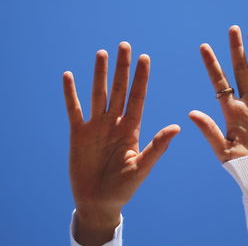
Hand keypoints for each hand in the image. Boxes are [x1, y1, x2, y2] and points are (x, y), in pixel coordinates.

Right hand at [63, 42, 179, 244]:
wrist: (99, 202)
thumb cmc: (123, 188)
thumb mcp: (142, 168)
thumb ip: (157, 147)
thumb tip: (177, 126)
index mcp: (132, 129)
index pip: (138, 98)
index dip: (141, 78)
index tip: (145, 58)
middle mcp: (114, 123)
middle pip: (119, 90)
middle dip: (122, 68)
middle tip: (125, 45)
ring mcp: (96, 127)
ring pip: (98, 94)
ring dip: (99, 74)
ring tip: (102, 53)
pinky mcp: (78, 134)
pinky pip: (74, 109)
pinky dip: (71, 94)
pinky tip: (69, 76)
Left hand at [189, 26, 247, 162]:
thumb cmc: (242, 167)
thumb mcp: (223, 149)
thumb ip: (208, 130)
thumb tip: (190, 112)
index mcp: (231, 111)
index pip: (219, 82)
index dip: (212, 64)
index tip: (203, 46)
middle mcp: (247, 103)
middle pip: (240, 71)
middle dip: (236, 50)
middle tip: (232, 29)